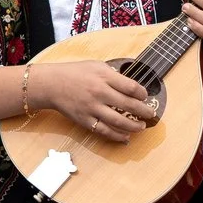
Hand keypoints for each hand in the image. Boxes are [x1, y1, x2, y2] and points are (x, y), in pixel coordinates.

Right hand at [25, 59, 157, 143]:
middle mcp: (99, 92)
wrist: (51, 84)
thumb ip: (113, 74)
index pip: (131, 87)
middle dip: (144, 111)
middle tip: (151, 114)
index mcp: (104, 77)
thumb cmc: (74, 73)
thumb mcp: (96, 65)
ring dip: (134, 126)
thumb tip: (130, 85)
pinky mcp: (85, 120)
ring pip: (119, 121)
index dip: (143, 93)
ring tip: (141, 127)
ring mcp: (92, 108)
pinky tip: (126, 136)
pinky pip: (104, 131)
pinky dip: (117, 136)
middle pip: (129, 105)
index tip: (145, 96)